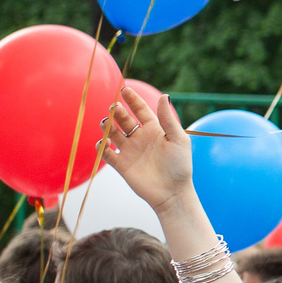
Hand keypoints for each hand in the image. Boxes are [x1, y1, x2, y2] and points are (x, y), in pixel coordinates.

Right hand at [100, 84, 197, 214]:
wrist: (172, 193)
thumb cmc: (180, 166)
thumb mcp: (178, 140)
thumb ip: (168, 119)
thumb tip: (164, 95)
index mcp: (154, 129)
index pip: (140, 110)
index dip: (132, 99)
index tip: (124, 90)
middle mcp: (140, 138)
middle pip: (124, 120)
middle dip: (117, 112)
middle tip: (114, 108)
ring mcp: (129, 151)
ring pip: (112, 133)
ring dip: (107, 127)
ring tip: (106, 123)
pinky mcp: (121, 165)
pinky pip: (106, 153)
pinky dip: (101, 147)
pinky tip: (103, 143)